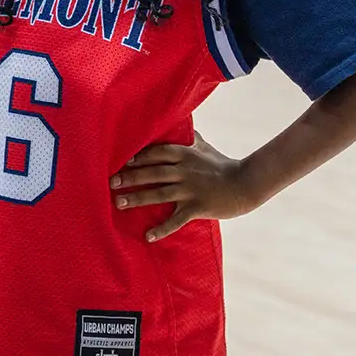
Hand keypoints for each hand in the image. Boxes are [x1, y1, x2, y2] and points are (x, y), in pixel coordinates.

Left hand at [110, 132, 254, 242]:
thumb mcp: (203, 146)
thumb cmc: (221, 163)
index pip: (155, 152)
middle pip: (152, 172)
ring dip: (137, 198)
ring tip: (119, 202)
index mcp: (184, 153)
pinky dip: (162, 229)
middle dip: (130, 176)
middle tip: (110, 181)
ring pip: (159, 193)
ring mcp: (190, 189)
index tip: (119, 160)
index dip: (137, 156)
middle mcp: (184, 170)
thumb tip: (177, 119)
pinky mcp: (198, 207)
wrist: (245, 183)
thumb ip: (188, 136)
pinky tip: (148, 236)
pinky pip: (176, 219)